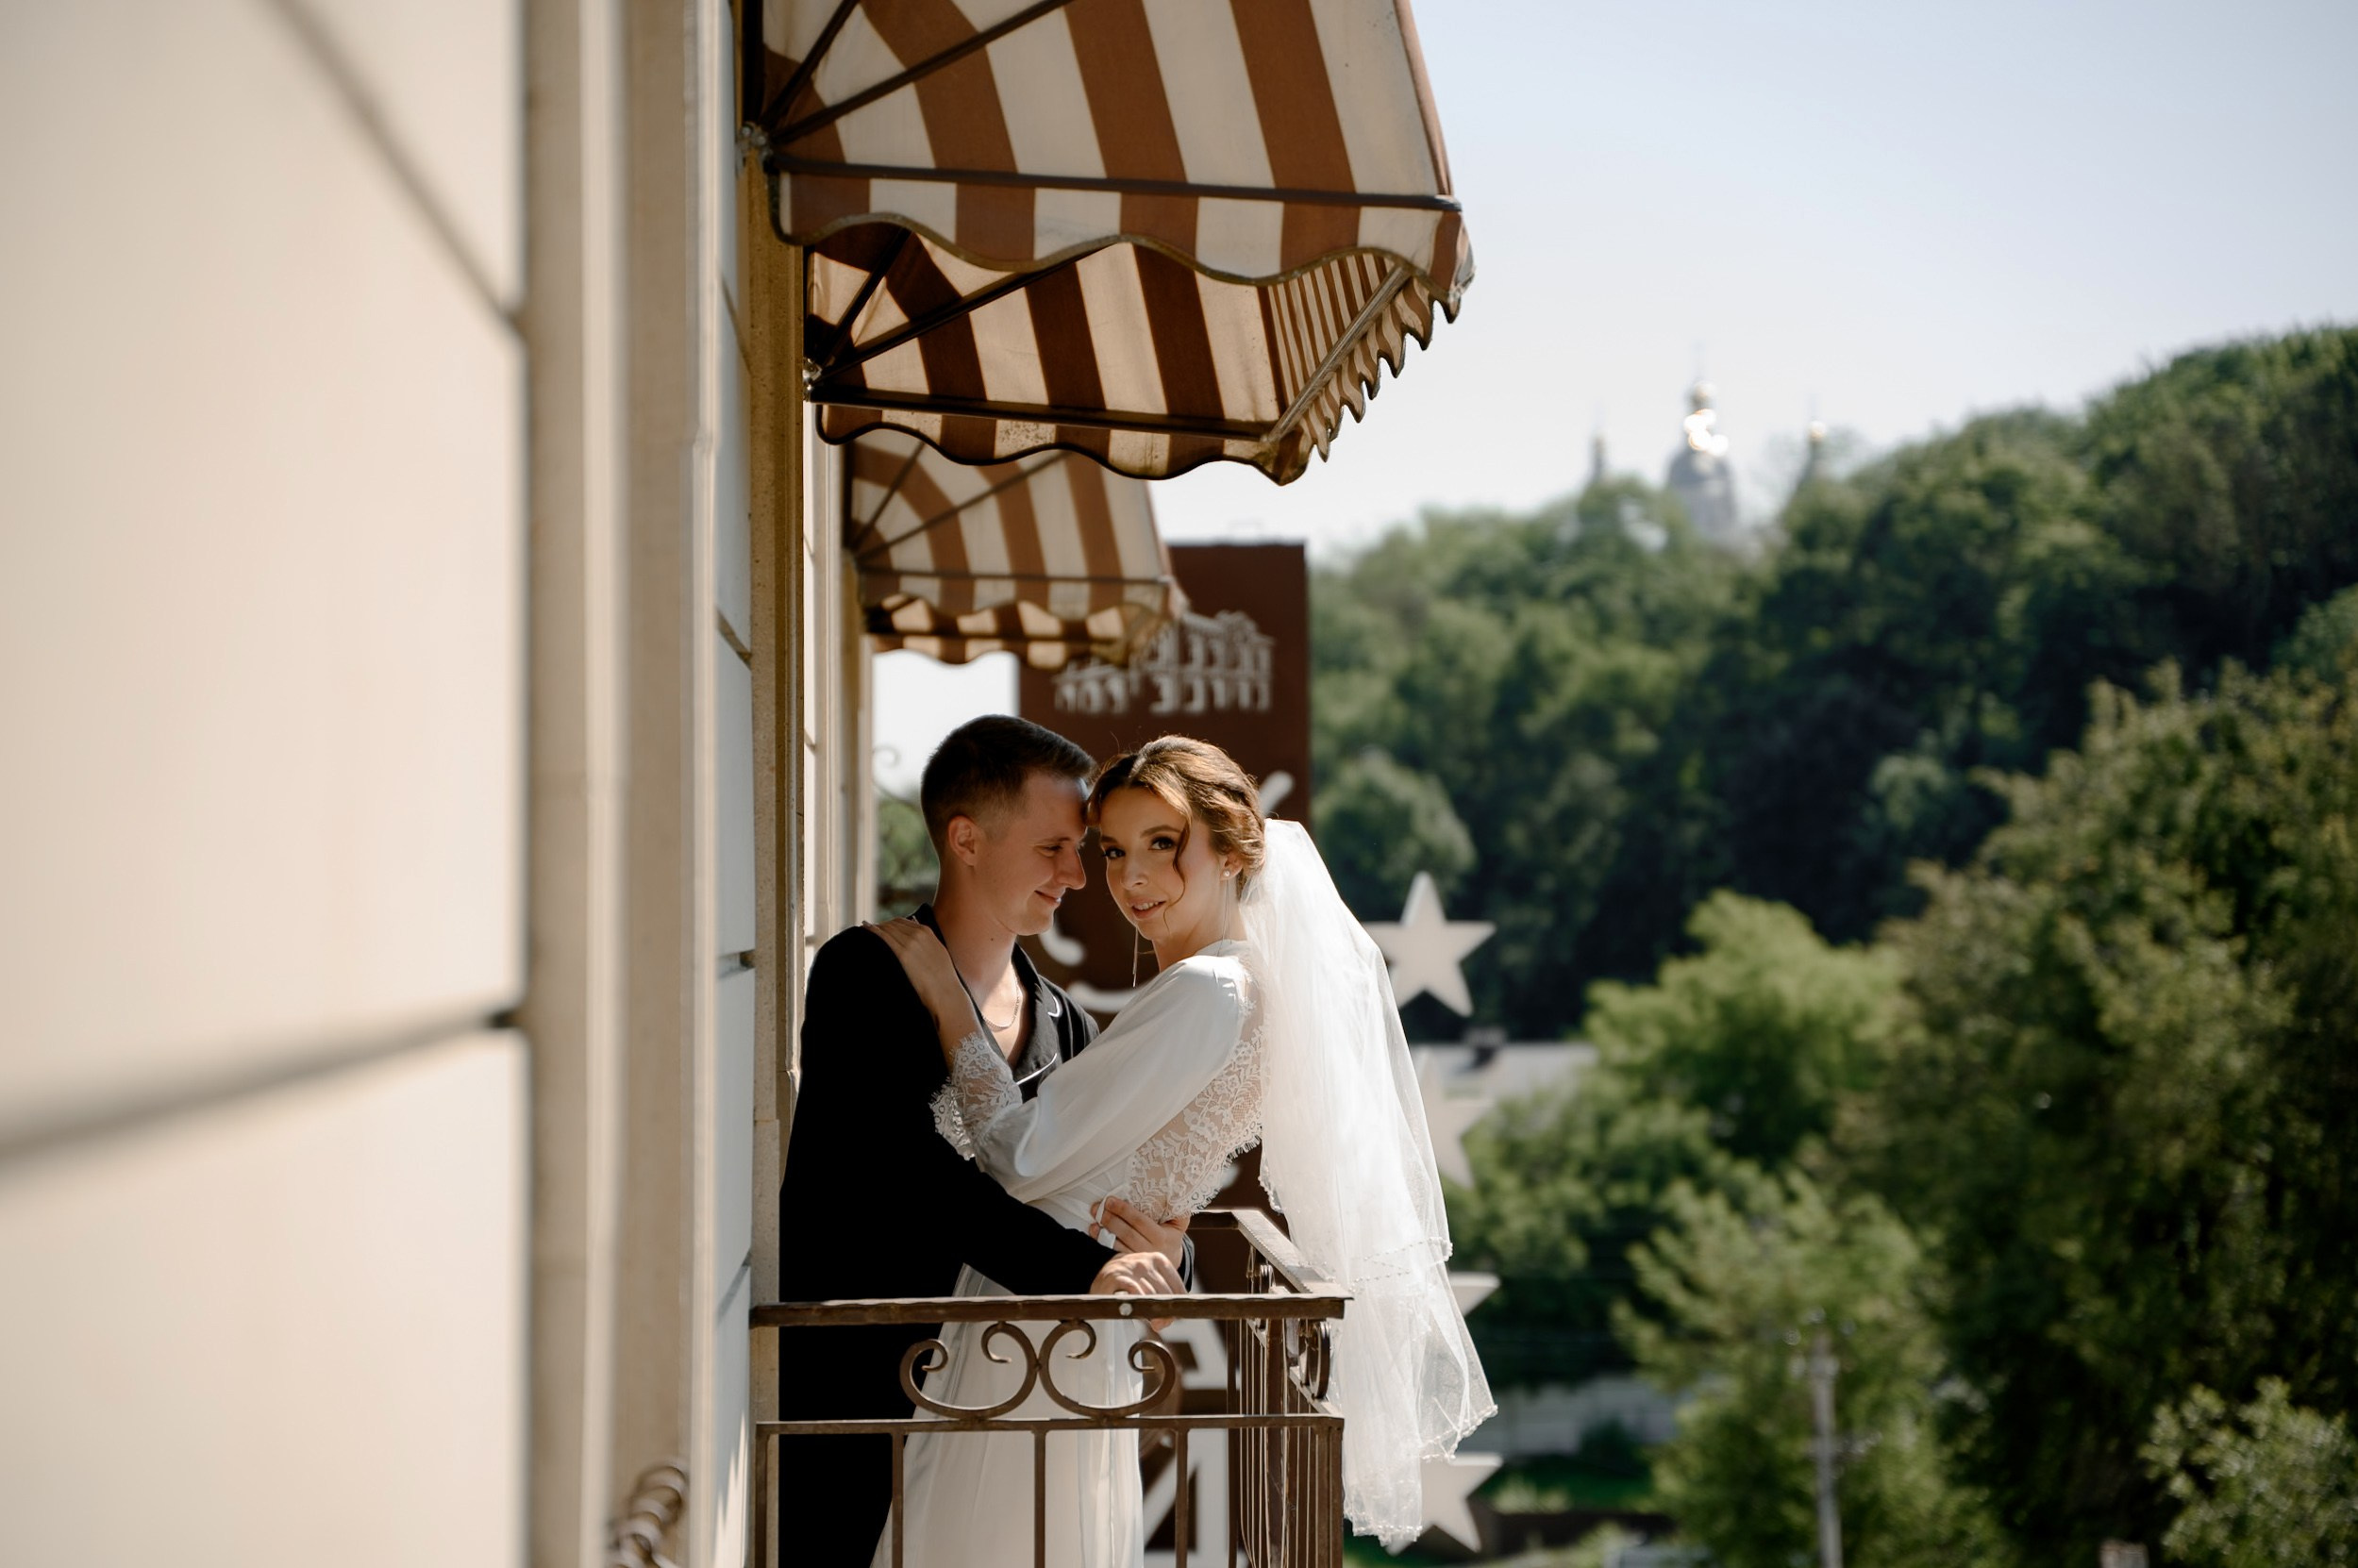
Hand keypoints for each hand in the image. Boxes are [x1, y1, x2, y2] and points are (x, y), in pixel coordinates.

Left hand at [864, 918, 974, 1054]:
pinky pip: (884, 937)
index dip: (890, 924)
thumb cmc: (942, 979)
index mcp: (928, 932)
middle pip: (893, 924)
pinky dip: (873, 931)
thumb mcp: (939, 953)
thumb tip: (915, 933)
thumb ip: (927, 942)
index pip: (903, 922)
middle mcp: (919, 934)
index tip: (881, 929)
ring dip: (875, 927)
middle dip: (881, 925)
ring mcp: (911, 943)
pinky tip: (865, 929)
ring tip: (864, 929)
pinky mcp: (903, 954)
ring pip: (887, 929)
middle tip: (869, 930)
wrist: (945, 993)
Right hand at [1089, 1250, 1184, 1328]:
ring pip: (1151, 1295)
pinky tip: (1138, 1311)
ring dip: (1153, 1313)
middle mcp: (1146, 1261)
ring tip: (1152, 1322)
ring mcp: (1130, 1267)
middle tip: (1160, 1324)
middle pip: (1165, 1293)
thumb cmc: (1130, 1281)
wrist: (1102, 1273)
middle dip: (1165, 1312)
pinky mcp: (1116, 1276)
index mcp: (1159, 1260)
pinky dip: (1138, 1302)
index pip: (1177, 1287)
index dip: (1177, 1306)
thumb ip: (1163, 1297)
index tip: (1172, 1316)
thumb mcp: (1149, 1282)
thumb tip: (1168, 1318)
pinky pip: (1133, 1291)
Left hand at [1091, 1197, 1188, 1274]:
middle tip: (1098, 1207)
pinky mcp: (1129, 1263)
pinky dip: (1103, 1242)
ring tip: (1094, 1219)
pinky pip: (1114, 1252)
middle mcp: (1150, 1250)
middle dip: (1111, 1219)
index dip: (1125, 1211)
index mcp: (1162, 1237)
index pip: (1140, 1222)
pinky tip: (1095, 1232)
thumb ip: (1179, 1209)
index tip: (1111, 1200)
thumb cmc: (1171, 1236)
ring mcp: (1139, 1259)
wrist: (1170, 1263)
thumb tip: (1176, 1191)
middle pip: (1127, 1233)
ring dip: (1103, 1232)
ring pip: (1118, 1244)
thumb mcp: (1179, 1223)